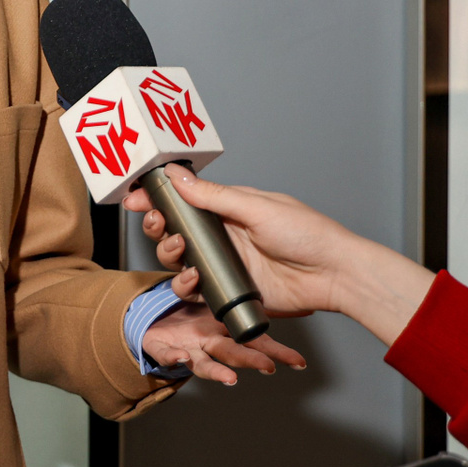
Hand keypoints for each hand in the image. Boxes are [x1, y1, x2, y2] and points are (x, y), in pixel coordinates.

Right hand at [123, 168, 435, 347]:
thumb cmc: (306, 234)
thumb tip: (178, 175)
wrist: (332, 275)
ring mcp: (224, 264)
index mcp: (228, 208)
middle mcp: (222, 235)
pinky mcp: (228, 291)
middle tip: (156, 223)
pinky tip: (194, 279)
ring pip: (178, 260)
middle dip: (157, 225)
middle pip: (174, 229)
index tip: (135, 197)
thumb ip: (213, 196)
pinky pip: (195, 289)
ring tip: (179, 250)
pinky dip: (187, 285)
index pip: (184, 199)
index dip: (157, 198)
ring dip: (169, 253)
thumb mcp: (256, 208)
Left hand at [139, 301, 307, 385]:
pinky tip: (182, 357)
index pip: (256, 343)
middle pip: (233, 353)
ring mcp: (187, 348)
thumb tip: (297, 303)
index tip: (298, 362)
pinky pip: (166, 354)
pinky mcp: (162, 347)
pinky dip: (174, 357)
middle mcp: (210, 344)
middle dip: (251, 360)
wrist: (155, 319)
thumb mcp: (225, 307)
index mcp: (227, 332)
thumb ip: (255, 306)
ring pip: (203, 363)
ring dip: (216, 372)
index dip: (278, 353)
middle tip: (269, 367)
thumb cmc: (194, 317)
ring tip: (230, 379)